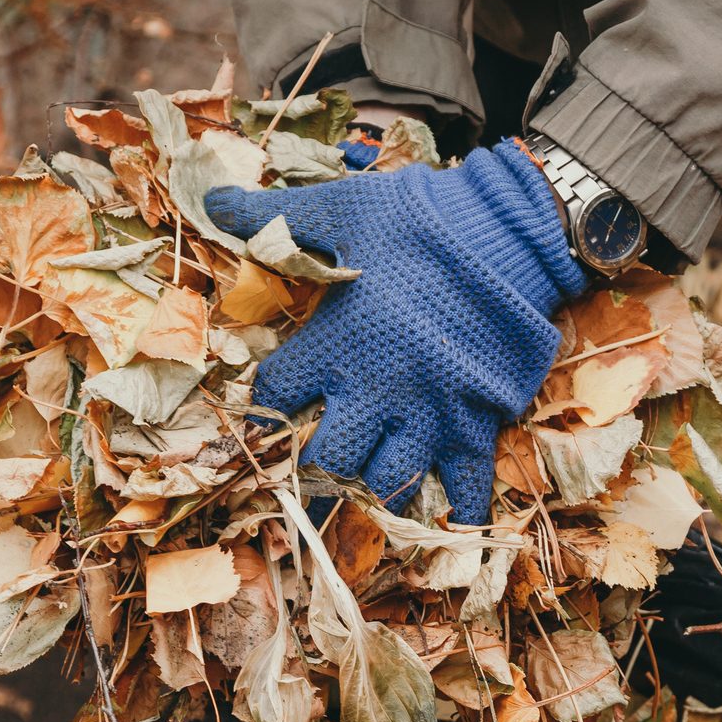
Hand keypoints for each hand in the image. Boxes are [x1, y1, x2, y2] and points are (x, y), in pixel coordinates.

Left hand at [204, 140, 585, 522]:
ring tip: (368, 481)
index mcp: (335, 344)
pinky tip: (449, 521)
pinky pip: (467, 486)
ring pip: (388, 483)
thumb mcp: (340, 208)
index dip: (264, 405)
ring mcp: (429, 413)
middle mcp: (377, 391)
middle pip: (330, 458)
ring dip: (374, 487)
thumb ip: (275, 216)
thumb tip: (212, 200)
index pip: (278, 392)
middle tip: (317, 459)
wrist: (509, 232)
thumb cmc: (420, 220)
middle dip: (318, 463)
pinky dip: (459, 511)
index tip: (263, 415)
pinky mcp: (477, 421)